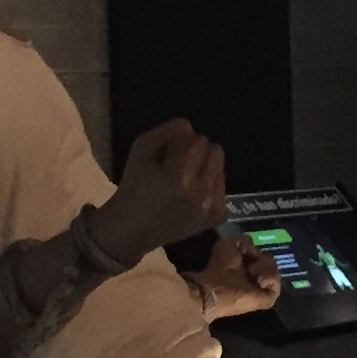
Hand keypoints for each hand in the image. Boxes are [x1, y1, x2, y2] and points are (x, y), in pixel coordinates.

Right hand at [98, 118, 225, 259]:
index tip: (169, 155)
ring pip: (221, 168)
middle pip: (216, 151)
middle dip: (199, 153)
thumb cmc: (135, 185)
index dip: (183, 143)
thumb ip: (168, 131)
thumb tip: (191, 128)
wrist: (134, 229)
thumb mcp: (141, 148)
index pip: (199, 140)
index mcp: (179, 178)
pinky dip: (209, 187)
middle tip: (180, 166)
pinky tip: (192, 197)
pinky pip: (222, 187)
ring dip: (205, 169)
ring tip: (184, 183)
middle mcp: (201, 195)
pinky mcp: (219, 217)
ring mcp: (213, 208)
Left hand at [192, 233, 283, 321]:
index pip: (262, 254)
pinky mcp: (269, 297)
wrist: (218, 286)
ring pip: (275, 269)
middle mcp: (257, 275)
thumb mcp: (229, 243)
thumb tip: (256, 250)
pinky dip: (269, 278)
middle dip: (261, 259)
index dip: (257, 251)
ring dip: (263, 268)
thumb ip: (245, 240)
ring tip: (252, 274)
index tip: (248, 253)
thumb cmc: (220, 266)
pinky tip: (259, 282)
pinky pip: (276, 281)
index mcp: (248, 265)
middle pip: (271, 260)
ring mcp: (264, 287)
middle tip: (249, 267)